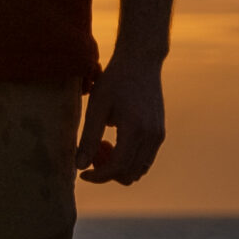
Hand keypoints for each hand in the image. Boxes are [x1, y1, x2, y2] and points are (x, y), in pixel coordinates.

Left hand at [77, 55, 166, 184]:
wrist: (140, 63)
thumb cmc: (115, 81)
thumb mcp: (96, 108)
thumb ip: (88, 138)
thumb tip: (79, 166)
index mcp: (135, 130)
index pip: (117, 168)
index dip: (98, 176)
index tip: (82, 173)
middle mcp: (152, 136)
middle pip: (129, 174)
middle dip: (107, 171)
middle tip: (92, 151)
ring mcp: (158, 135)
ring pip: (138, 170)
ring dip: (118, 166)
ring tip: (102, 144)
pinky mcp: (159, 133)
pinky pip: (144, 159)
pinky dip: (128, 159)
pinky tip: (114, 140)